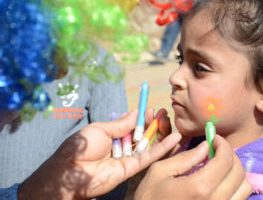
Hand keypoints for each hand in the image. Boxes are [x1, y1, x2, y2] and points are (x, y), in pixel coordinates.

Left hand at [18, 109, 181, 198]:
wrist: (71, 171)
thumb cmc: (82, 146)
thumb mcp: (101, 128)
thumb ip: (121, 123)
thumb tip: (135, 111)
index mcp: (112, 135)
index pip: (131, 125)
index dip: (141, 117)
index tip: (151, 109)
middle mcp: (121, 146)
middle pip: (141, 134)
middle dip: (152, 124)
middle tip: (163, 113)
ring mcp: (127, 158)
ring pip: (148, 145)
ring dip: (160, 133)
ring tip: (169, 121)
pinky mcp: (132, 169)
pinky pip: (149, 157)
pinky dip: (162, 148)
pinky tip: (175, 138)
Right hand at [135, 135, 251, 199]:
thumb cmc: (149, 197)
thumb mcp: (160, 172)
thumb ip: (185, 157)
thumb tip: (206, 146)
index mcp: (199, 188)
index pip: (225, 160)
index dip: (223, 145)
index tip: (215, 138)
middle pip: (239, 174)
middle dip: (230, 156)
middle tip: (217, 149)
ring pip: (244, 189)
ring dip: (235, 172)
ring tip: (219, 165)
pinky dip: (234, 187)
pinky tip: (219, 181)